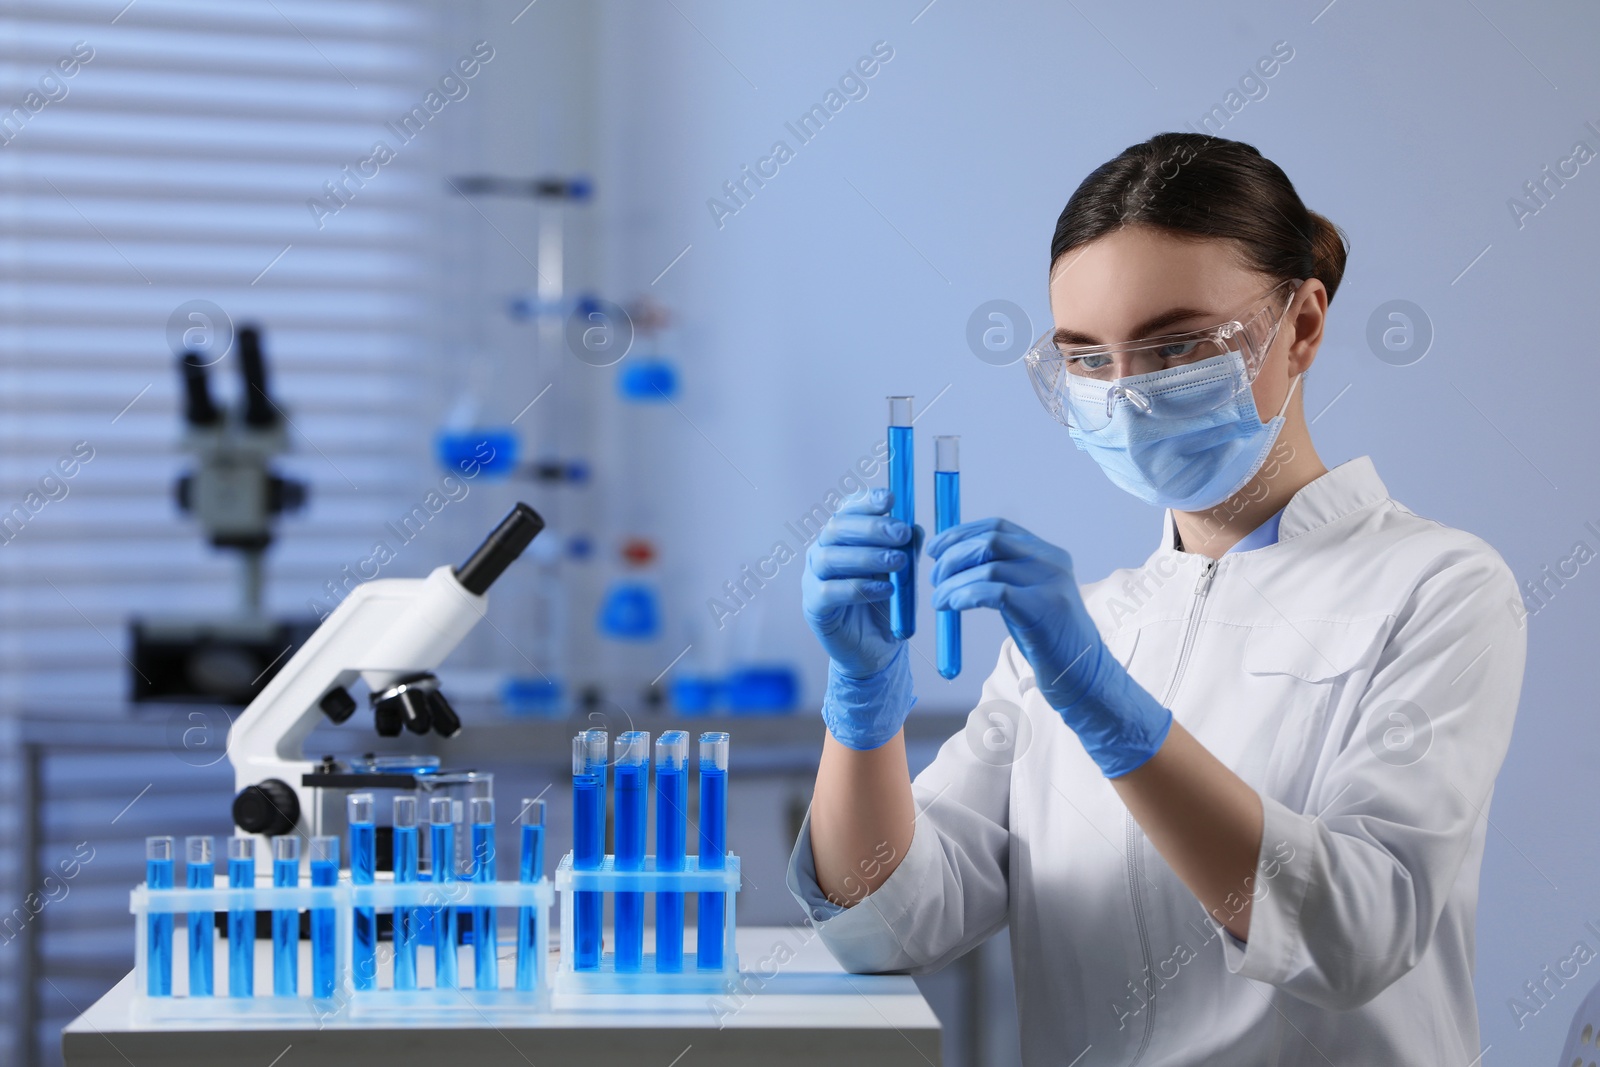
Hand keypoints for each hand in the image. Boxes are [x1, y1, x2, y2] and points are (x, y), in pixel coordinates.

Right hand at [802, 488, 921, 749]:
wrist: (876, 650)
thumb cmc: (885, 605)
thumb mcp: (902, 574)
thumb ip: (906, 550)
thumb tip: (915, 528)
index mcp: (841, 539)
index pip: (846, 510)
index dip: (865, 501)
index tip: (890, 499)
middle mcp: (822, 553)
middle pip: (836, 528)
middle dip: (871, 527)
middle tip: (901, 534)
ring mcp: (813, 579)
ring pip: (830, 557)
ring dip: (867, 556)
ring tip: (898, 563)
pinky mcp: (814, 606)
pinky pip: (831, 591)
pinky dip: (860, 588)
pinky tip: (885, 590)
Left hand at [927, 517, 1170, 776]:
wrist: (1084, 675)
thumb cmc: (1049, 639)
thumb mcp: (1028, 596)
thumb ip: (1004, 575)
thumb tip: (955, 563)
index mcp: (1048, 554)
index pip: (998, 527)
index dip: (961, 533)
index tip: (936, 548)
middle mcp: (1052, 562)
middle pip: (990, 541)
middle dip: (953, 556)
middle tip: (935, 579)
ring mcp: (1050, 584)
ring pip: (987, 567)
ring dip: (953, 583)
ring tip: (938, 601)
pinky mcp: (1042, 609)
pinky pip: (994, 591)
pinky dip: (965, 595)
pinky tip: (953, 606)